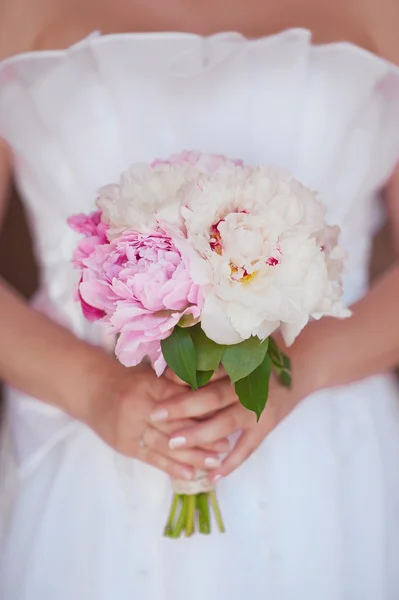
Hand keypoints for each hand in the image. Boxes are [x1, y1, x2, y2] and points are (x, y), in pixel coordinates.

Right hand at [83, 359, 226, 479]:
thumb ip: (176, 382)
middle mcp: (141, 406)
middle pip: (176, 424)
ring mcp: (131, 427)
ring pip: (166, 444)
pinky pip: (150, 457)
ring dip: (191, 456)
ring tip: (214, 462)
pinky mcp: (125, 444)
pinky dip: (170, 467)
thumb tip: (211, 387)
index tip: (224, 418)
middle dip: (203, 436)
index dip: (203, 411)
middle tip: (226, 445)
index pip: (181, 401)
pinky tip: (189, 474)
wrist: (89, 388)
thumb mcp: (151, 374)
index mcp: (150, 385)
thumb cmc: (126, 379)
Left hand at [155, 331, 319, 479]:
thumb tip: (171, 367)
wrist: (303, 364)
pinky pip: (248, 447)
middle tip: (155, 415)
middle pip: (213, 396)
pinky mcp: (268, 425)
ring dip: (200, 435)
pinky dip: (231, 463)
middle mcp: (248, 385)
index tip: (161, 381)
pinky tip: (211, 476)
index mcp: (238, 363)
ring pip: (227, 423)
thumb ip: (211, 356)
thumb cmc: (261, 355)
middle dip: (183, 407)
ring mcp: (259, 407)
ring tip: (173, 444)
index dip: (184, 375)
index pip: (208, 370)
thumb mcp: (239, 347)